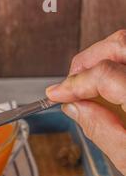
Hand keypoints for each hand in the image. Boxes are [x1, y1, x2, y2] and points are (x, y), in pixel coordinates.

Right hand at [46, 29, 125, 175]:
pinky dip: (120, 65)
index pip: (104, 75)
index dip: (73, 84)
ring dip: (104, 59)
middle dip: (87, 61)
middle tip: (71, 83)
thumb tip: (75, 108)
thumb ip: (102, 130)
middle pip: (120, 44)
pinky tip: (112, 85)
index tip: (56, 95)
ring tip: (89, 83)